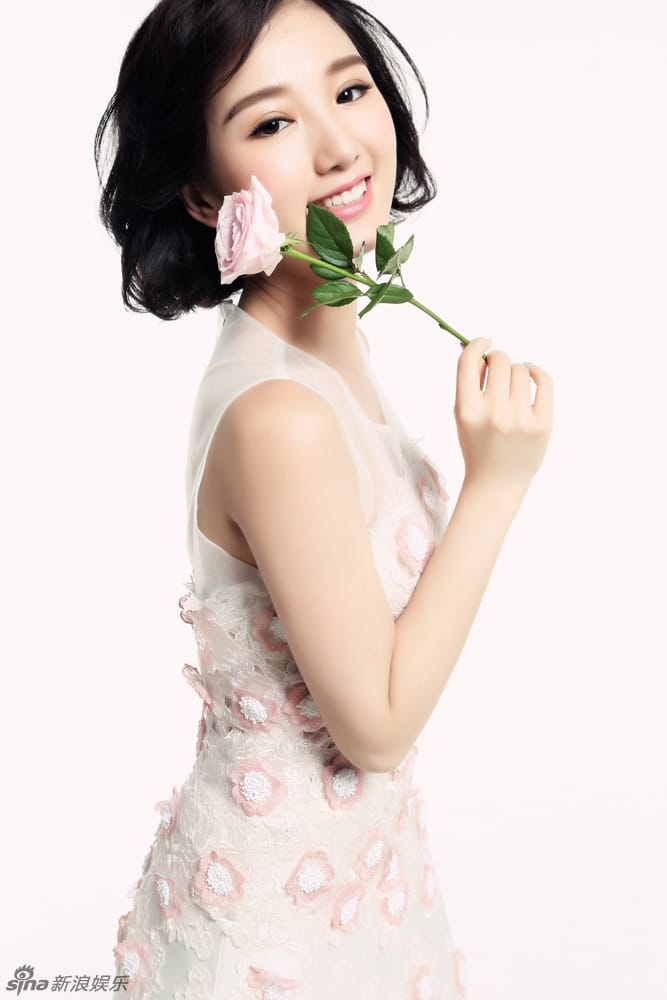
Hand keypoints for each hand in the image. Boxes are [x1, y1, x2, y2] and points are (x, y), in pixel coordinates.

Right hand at [454, 338, 553, 491]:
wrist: (496, 483)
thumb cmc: (477, 444)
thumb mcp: (462, 416)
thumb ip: (469, 383)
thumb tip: (481, 347)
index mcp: (467, 410)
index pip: (469, 362)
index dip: (476, 344)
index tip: (484, 341)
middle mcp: (493, 413)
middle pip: (500, 360)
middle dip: (498, 359)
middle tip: (498, 370)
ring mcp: (520, 419)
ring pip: (521, 370)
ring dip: (516, 372)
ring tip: (512, 388)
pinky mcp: (542, 424)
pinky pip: (544, 380)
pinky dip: (536, 372)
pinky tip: (531, 375)